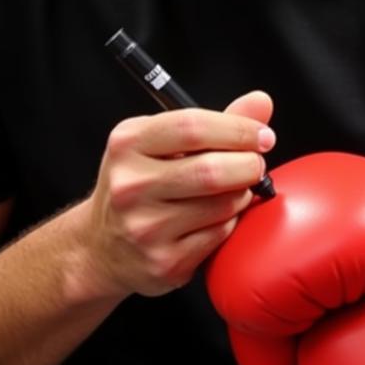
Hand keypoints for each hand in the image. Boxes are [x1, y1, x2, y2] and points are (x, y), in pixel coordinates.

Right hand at [79, 90, 273, 299]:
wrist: (101, 246)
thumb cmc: (139, 185)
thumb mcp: (162, 144)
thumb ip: (214, 123)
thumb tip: (260, 102)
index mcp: (128, 143)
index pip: (193, 128)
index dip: (238, 129)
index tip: (263, 135)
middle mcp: (130, 185)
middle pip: (211, 170)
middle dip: (248, 165)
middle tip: (256, 164)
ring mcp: (145, 227)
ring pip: (222, 205)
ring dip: (241, 195)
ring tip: (233, 191)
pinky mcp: (163, 262)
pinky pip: (219, 235)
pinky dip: (230, 223)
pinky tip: (216, 218)